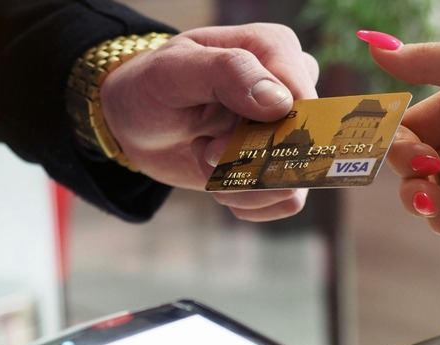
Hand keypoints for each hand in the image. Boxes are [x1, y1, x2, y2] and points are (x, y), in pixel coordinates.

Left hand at [101, 23, 318, 221]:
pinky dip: (247, 200)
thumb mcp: (173, 71)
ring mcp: (289, 127)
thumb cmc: (152, 86)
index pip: (302, 102)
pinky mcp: (280, 163)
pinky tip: (219, 180)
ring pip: (296, 179)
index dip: (264, 136)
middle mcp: (292, 86)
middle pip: (301, 145)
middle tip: (203, 150)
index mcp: (274, 49)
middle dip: (246, 162)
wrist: (137, 123)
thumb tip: (279, 102)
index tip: (214, 144)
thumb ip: (227, 72)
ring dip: (242, 184)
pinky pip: (288, 200)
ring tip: (206, 161)